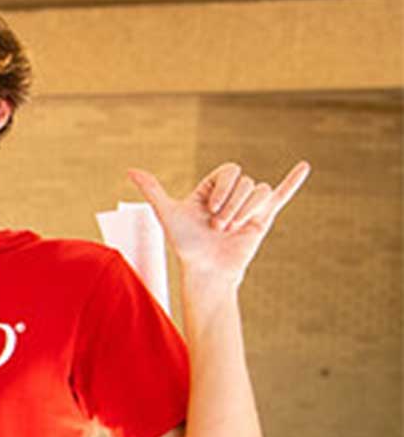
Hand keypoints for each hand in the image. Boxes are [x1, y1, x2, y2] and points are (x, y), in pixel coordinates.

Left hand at [128, 161, 308, 289]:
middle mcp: (231, 195)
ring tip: (231, 230)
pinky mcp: (263, 218)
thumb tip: (131, 170)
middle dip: (233, 205)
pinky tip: (304, 166)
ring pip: (260, 192)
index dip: (223, 189)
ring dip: (246, 211)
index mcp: (212, 188)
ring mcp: (248, 206)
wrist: (207, 270)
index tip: (210, 210)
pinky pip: (281, 195)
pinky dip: (293, 182)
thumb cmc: (186, 244)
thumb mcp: (169, 214)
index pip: (229, 171)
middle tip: (219, 227)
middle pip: (246, 183)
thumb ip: (153, 190)